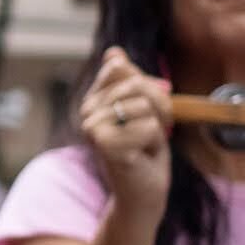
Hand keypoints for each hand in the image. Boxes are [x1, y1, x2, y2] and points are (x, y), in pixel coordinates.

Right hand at [78, 46, 171, 219]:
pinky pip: (149, 127)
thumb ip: (129, 80)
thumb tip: (113, 53)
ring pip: (145, 106)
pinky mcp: (105, 145)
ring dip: (157, 127)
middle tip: (148, 132)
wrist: (142, 192)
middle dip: (157, 108)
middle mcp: (86, 110)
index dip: (148, 88)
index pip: (123, 70)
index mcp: (93, 98)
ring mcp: (92, 127)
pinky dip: (154, 143)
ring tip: (144, 145)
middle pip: (137, 85)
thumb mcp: (142, 109)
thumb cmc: (144, 150)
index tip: (147, 112)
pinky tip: (142, 156)